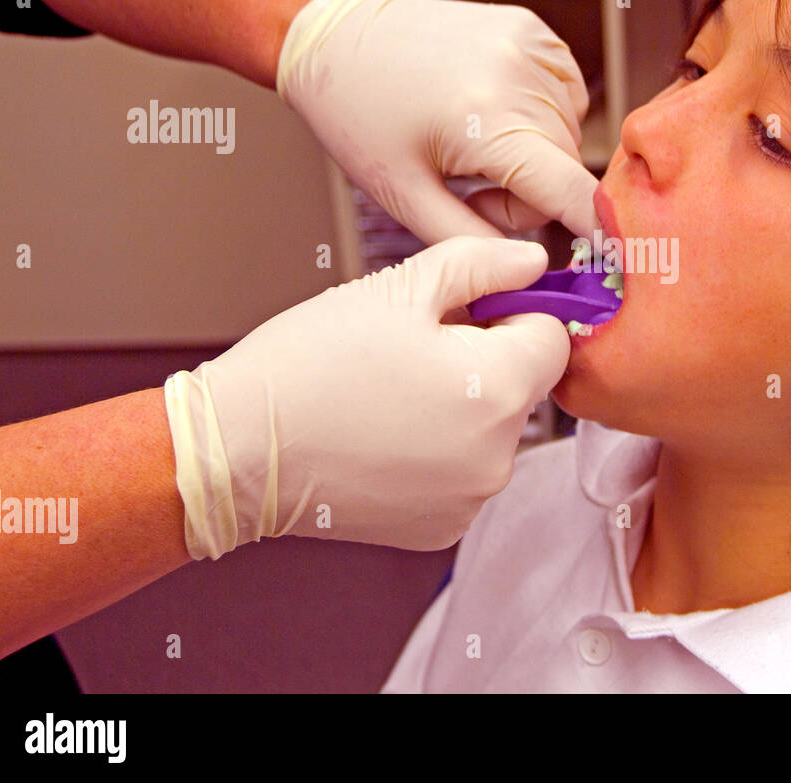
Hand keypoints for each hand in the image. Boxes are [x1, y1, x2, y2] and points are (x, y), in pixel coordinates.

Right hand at [165, 236, 568, 556]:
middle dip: (487, 359)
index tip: (465, 311)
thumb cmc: (309, 364)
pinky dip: (439, 454)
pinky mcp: (442, 529)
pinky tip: (384, 435)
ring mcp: (471, 499)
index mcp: (501, 389)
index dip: (513, 313)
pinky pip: (465, 474)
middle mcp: (500, 455)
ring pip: (495, 430)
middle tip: (414, 348)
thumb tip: (533, 262)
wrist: (237, 450)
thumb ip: (481, 264)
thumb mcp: (398, 289)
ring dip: (464, 407)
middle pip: (525, 386)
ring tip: (392, 392)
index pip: (553, 336)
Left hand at [277, 0, 600, 242]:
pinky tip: (492, 113)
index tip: (616, 259)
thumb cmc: (359, 116)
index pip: (573, 191)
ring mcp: (532, 45)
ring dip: (536, 156)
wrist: (336, 34)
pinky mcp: (533, 30)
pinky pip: (564, 96)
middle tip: (472, 188)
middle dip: (531, 195)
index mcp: (488, 119)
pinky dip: (540, 117)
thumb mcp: (405, 198)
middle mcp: (521, 75)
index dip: (599, 232)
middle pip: (568, 169)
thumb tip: (529, 265)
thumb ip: (474, 240)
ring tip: (474, 146)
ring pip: (570, 135)